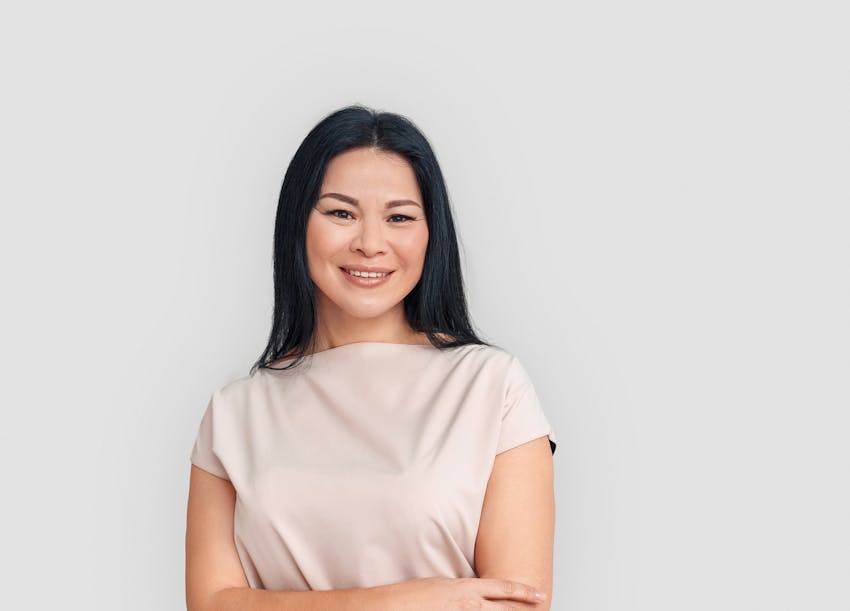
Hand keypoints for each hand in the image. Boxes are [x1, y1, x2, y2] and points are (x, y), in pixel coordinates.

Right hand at [379, 575, 546, 609]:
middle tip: (540, 609)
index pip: (503, 588)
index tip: (540, 594)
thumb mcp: (443, 586)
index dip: (524, 592)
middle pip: (505, 610)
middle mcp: (468, 604)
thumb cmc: (413, 597)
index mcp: (466, 588)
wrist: (391, 606)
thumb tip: (476, 596)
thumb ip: (463, 591)